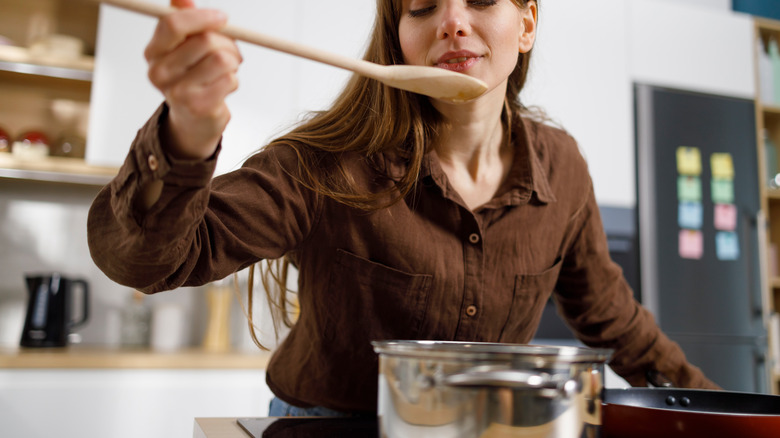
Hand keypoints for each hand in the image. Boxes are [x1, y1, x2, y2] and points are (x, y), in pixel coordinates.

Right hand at [144, 0, 241, 159]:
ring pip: (222, 59)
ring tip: (227, 70)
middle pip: (205, 41)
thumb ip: (186, 19)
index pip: (173, 24)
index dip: (203, 16)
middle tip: (231, 51)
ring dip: (233, 62)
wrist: (193, 119)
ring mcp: (177, 92)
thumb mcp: (186, 45)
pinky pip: (230, 80)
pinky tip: (223, 88)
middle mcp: (159, 72)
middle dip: (227, 43)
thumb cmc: (193, 75)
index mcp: (153, 52)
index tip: (223, 18)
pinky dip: (233, 81)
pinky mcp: (198, 107)